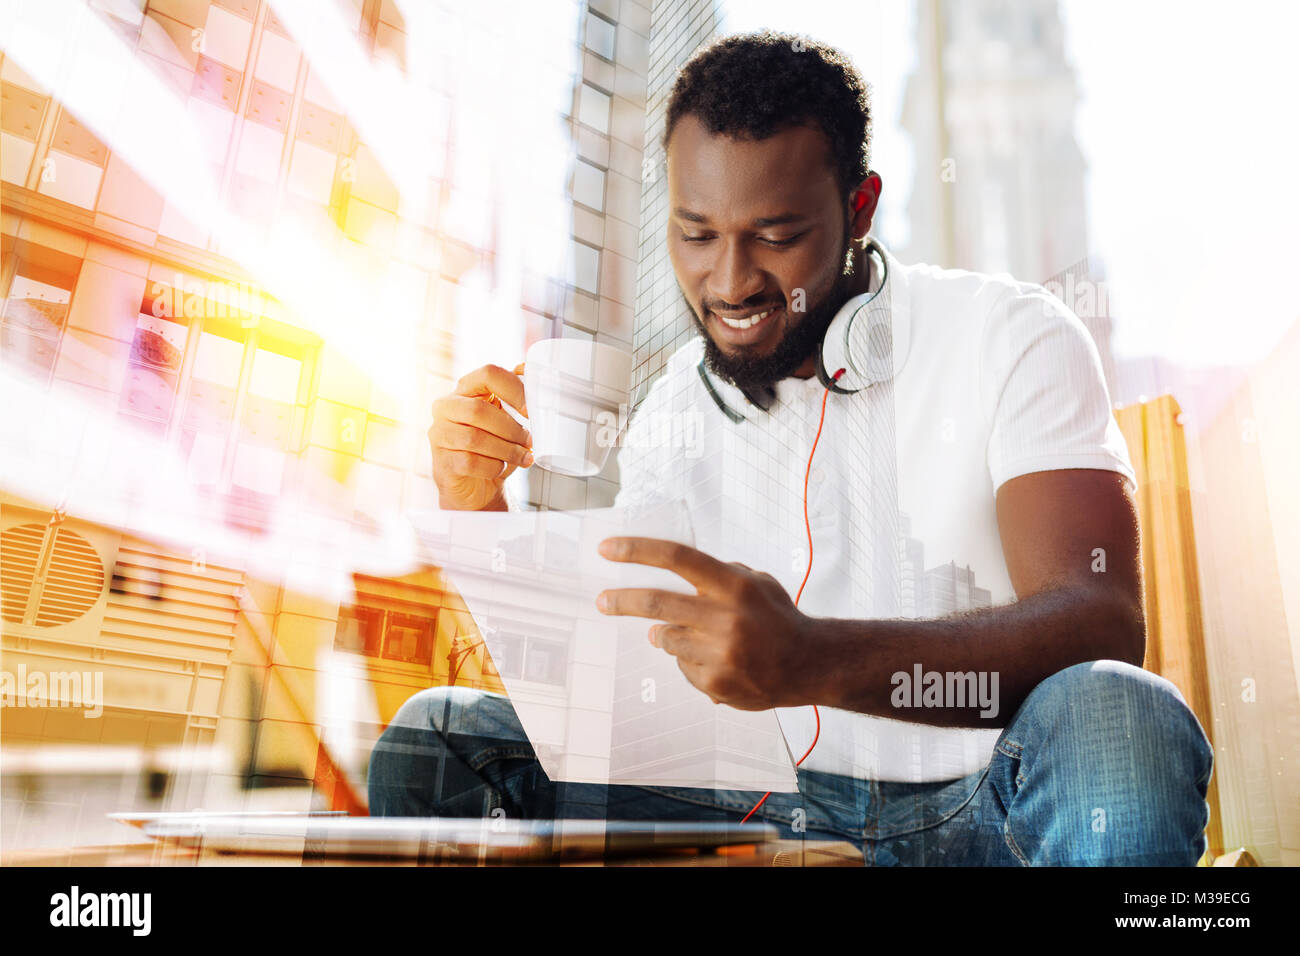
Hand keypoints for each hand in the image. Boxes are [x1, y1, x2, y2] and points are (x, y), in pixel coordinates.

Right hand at [430, 363, 532, 510]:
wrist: (477, 488)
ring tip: (522, 457)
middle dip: (511, 429)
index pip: (488, 374)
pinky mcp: (441, 462)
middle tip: (529, 441)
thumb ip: (514, 395)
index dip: (514, 390)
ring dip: (506, 450)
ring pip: (475, 438)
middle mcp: (446, 407)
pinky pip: (470, 462)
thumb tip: (525, 368)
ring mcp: (439, 434)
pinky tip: (500, 468)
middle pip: (479, 410)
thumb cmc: (492, 449)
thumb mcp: (507, 420)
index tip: (530, 412)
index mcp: (466, 389)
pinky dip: (493, 467)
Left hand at [594, 537, 814, 709]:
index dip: (637, 551)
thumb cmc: (778, 618)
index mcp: (734, 585)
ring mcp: (718, 654)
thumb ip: (718, 574)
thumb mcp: (757, 582)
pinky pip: (682, 666)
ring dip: (668, 635)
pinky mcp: (714, 683)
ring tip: (697, 636)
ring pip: (666, 638)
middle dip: (621, 600)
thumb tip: (673, 576)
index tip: (607, 550)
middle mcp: (725, 618)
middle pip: (657, 602)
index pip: (676, 557)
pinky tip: (720, 661)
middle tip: (602, 600)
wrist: (809, 665)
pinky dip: (691, 661)